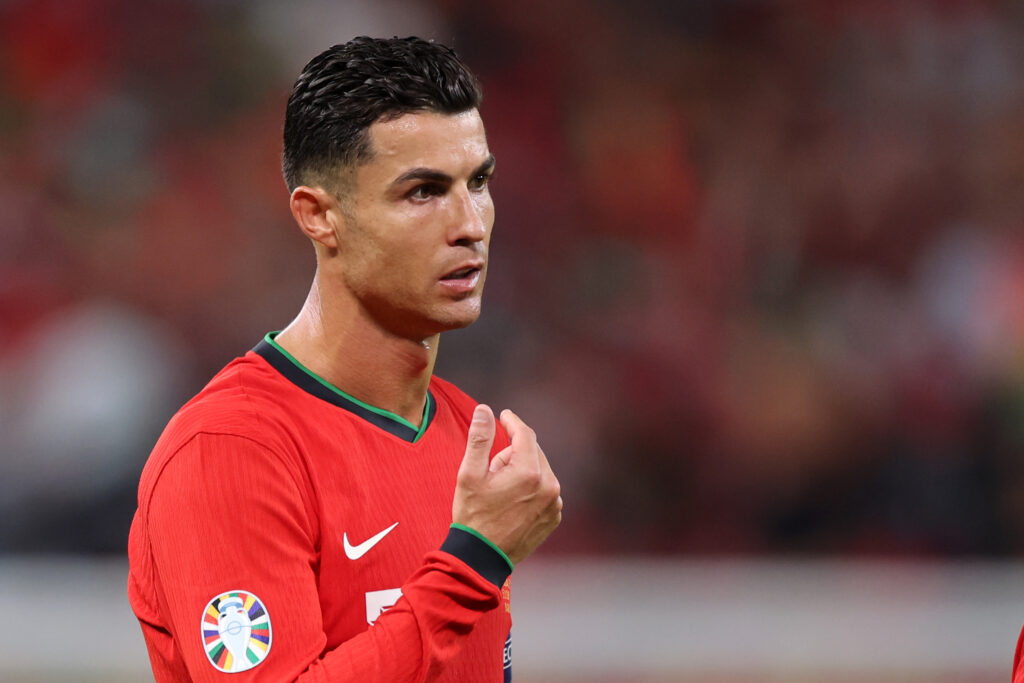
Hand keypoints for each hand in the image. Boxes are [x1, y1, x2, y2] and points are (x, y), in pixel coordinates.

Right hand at [452, 405, 561, 565]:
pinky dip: (530, 489)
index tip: (504, 416)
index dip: (512, 422)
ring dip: (521, 472)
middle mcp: (549, 486)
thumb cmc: (473, 516)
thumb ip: (480, 438)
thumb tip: (485, 409)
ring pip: (538, 471)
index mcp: (529, 472)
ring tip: (499, 492)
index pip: (525, 434)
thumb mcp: (469, 474)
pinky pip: (544, 490)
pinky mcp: (553, 517)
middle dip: (512, 454)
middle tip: (491, 471)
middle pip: (532, 452)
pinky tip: (511, 503)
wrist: (481, 557)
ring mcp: (554, 503)